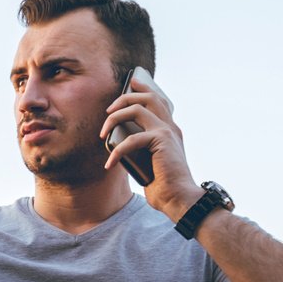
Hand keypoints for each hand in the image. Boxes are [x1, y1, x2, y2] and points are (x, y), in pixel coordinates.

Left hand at [99, 73, 197, 216]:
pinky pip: (132, 138)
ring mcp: (167, 131)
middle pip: (148, 97)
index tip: (131, 82)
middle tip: (108, 111)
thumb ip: (140, 150)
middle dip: (125, 98)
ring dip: (116, 117)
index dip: (144, 89)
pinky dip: (117, 151)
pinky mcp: (162, 140)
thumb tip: (118, 145)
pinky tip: (110, 163)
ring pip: (138, 108)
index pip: (158, 101)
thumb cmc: (164, 187)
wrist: (180, 199)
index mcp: (169, 131)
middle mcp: (170, 127)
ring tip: (102, 133)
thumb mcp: (149, 163)